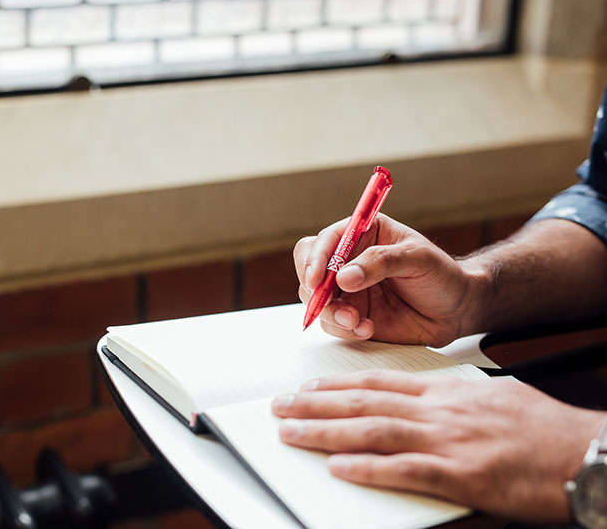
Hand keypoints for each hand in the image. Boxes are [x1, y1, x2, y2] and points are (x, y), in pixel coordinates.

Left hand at [271, 370, 604, 522]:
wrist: (587, 451)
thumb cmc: (544, 428)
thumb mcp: (491, 397)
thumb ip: (450, 400)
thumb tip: (422, 406)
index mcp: (446, 390)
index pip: (379, 382)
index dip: (338, 384)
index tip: (309, 385)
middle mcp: (440, 410)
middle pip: (365, 403)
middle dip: (316, 403)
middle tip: (280, 405)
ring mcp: (448, 440)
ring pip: (374, 431)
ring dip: (326, 431)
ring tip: (291, 432)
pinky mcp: (461, 475)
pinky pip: (405, 470)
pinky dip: (368, 469)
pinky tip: (338, 468)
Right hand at [294, 214, 483, 345]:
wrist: (458, 311)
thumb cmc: (443, 275)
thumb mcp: (417, 258)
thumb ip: (380, 262)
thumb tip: (344, 277)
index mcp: (362, 235)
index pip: (324, 241)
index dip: (315, 258)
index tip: (317, 279)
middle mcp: (349, 261)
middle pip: (309, 270)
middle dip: (315, 290)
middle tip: (329, 304)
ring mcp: (348, 291)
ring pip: (316, 301)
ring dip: (331, 314)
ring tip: (357, 321)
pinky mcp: (352, 316)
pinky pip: (332, 325)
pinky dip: (344, 330)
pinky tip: (367, 329)